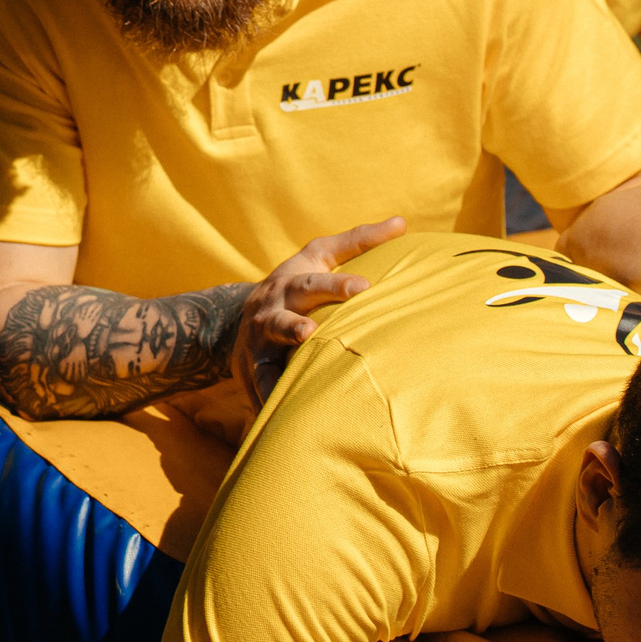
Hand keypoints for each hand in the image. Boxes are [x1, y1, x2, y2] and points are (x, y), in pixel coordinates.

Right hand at [232, 218, 407, 408]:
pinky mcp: (252, 370)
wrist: (238, 314)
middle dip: (294, 326)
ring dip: (275, 370)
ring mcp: (258, 342)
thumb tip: (403, 222)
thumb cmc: (296, 282)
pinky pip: (260, 389)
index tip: (364, 288)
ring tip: (286, 385)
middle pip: (283, 320)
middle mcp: (272, 311)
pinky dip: (267, 403)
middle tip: (310, 332)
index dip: (337, 285)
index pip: (315, 283)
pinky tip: (278, 419)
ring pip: (265, 357)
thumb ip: (358, 241)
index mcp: (292, 282)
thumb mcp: (318, 256)